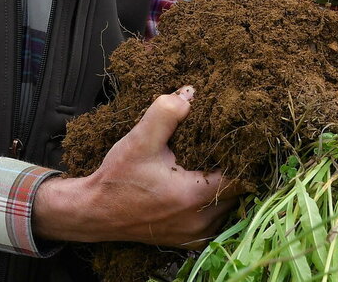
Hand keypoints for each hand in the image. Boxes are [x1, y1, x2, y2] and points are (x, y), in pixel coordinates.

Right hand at [32, 85, 240, 246]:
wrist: (94, 211)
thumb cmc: (117, 178)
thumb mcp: (139, 140)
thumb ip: (165, 113)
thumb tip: (189, 95)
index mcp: (194, 196)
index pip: (241, 178)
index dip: (243, 157)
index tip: (237, 140)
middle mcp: (200, 221)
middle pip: (238, 194)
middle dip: (234, 170)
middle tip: (224, 148)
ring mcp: (194, 235)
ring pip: (227, 208)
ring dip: (223, 188)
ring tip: (212, 164)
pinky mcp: (187, 241)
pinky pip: (214, 221)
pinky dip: (212, 204)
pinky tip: (199, 184)